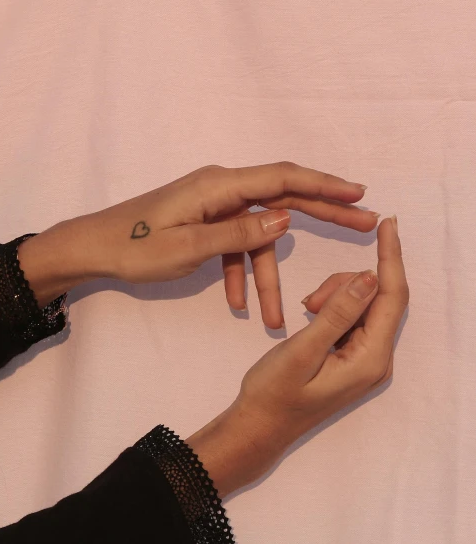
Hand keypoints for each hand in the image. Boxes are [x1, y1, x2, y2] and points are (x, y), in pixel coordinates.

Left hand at [28, 162, 376, 326]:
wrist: (93, 247)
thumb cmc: (134, 246)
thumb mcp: (188, 247)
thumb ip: (239, 235)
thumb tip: (287, 219)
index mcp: (220, 185)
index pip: (283, 179)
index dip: (324, 184)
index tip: (358, 193)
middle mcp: (223, 188)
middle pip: (284, 197)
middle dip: (325, 212)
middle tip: (366, 223)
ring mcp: (215, 205)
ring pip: (258, 234)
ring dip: (269, 274)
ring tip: (285, 314)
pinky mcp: (206, 221)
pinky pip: (235, 245)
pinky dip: (239, 273)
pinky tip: (239, 307)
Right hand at [187, 216, 407, 496]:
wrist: (258, 426)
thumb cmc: (275, 393)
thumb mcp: (303, 349)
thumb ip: (338, 313)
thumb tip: (370, 277)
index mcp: (370, 359)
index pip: (392, 297)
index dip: (391, 257)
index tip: (388, 223)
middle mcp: (377, 358)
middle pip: (378, 296)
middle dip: (346, 283)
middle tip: (310, 300)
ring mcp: (366, 358)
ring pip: (362, 302)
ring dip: (335, 295)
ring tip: (306, 311)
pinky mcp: (352, 355)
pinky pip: (352, 314)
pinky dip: (333, 306)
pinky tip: (311, 316)